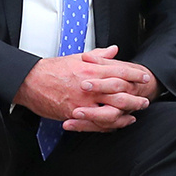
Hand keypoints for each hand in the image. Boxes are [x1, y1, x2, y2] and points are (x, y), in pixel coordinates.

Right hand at [18, 46, 154, 132]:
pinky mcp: (74, 114)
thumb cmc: (51, 69)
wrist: (30, 81)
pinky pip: (96, 123)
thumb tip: (113, 50)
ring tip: (134, 115)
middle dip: (135, 97)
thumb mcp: (76, 57)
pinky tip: (115, 125)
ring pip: (111, 110)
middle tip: (145, 99)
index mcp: (91, 69)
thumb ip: (98, 55)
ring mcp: (83, 102)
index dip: (135, 74)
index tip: (144, 77)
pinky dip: (108, 126)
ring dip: (125, 114)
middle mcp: (89, 85)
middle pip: (120, 92)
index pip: (120, 71)